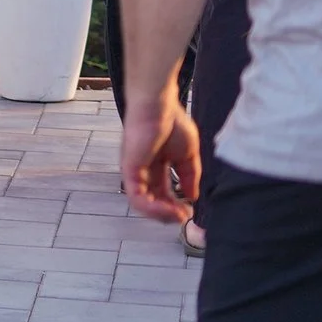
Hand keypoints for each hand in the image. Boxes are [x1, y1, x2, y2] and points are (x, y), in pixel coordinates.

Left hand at [121, 88, 199, 223]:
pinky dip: (152, 208)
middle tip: (183, 217)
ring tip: (178, 216)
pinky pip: (136, 196)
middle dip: (168, 213)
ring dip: (161, 214)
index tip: (189, 211)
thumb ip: (189, 175)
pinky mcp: (129, 168)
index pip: (161, 193)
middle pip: (151, 201)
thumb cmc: (171, 121)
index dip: (174, 205)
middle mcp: (142, 170)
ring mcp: (134, 170)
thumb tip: (192, 196)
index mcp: (155, 166)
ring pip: (142, 203)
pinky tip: (170, 209)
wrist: (159, 104)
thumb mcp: (188, 154)